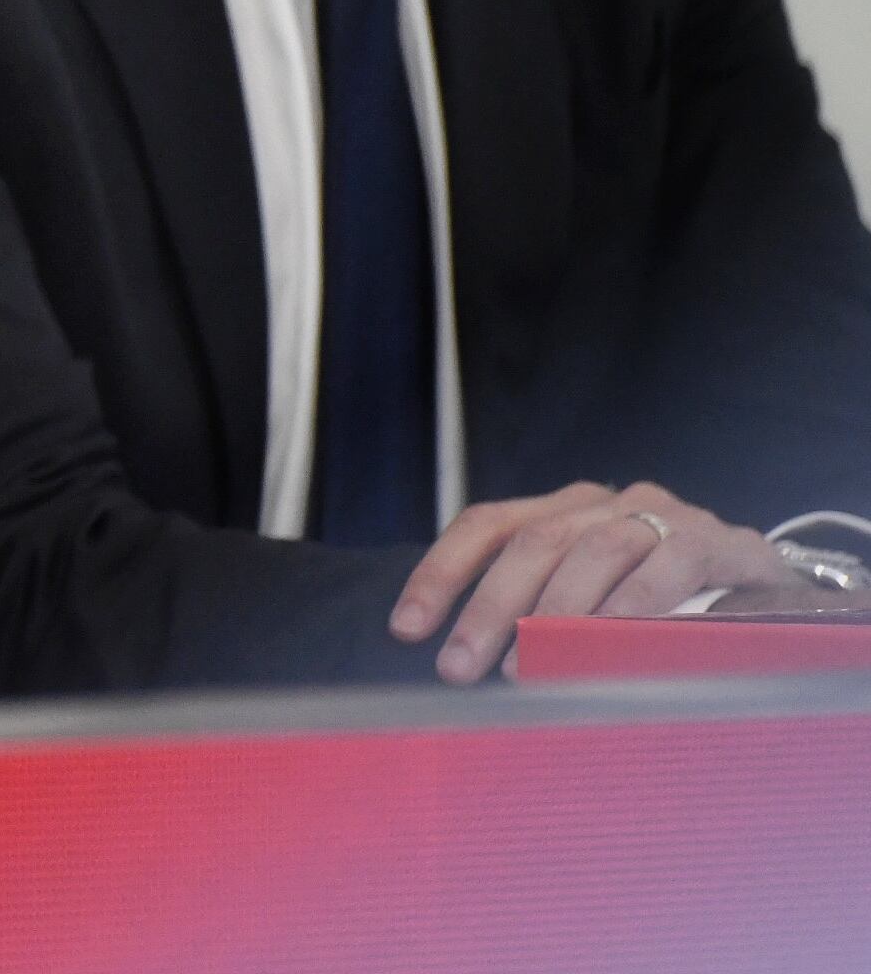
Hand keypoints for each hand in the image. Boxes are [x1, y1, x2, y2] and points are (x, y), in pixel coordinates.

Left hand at [388, 480, 797, 681]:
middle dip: (488, 609)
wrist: (770, 588)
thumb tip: (465, 665)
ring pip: (591, 553)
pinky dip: (632, 609)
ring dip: (552, 617)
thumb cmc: (659, 600)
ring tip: (522, 673)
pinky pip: (667, 568)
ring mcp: (662, 515)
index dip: (440, 573)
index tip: (405, 629)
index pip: (485, 525)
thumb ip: (535, 614)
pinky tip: (607, 648)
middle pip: (531, 543)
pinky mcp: (718, 540)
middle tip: (457, 669)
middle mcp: (603, 502)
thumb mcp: (587, 598)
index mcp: (561, 508)